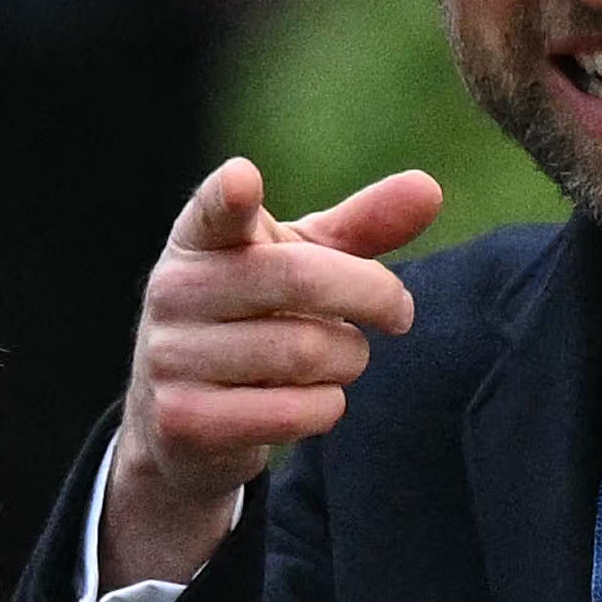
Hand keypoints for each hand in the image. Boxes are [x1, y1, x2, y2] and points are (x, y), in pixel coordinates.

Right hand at [100, 157, 442, 590]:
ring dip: (350, 361)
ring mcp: (172, 358)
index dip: (230, 195)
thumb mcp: (300, 265)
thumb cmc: (254, 320)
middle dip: (375, 297)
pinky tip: (312, 401)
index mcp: (200, 240)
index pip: (214, 210)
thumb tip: (429, 188)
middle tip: (400, 314)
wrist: (177, 423)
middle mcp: (174, 292)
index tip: (245, 179)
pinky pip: (292, 412)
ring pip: (307, 352)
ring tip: (340, 362)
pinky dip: (326, 407)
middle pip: (304, 280)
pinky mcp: (183, 421)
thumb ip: (359, 227)